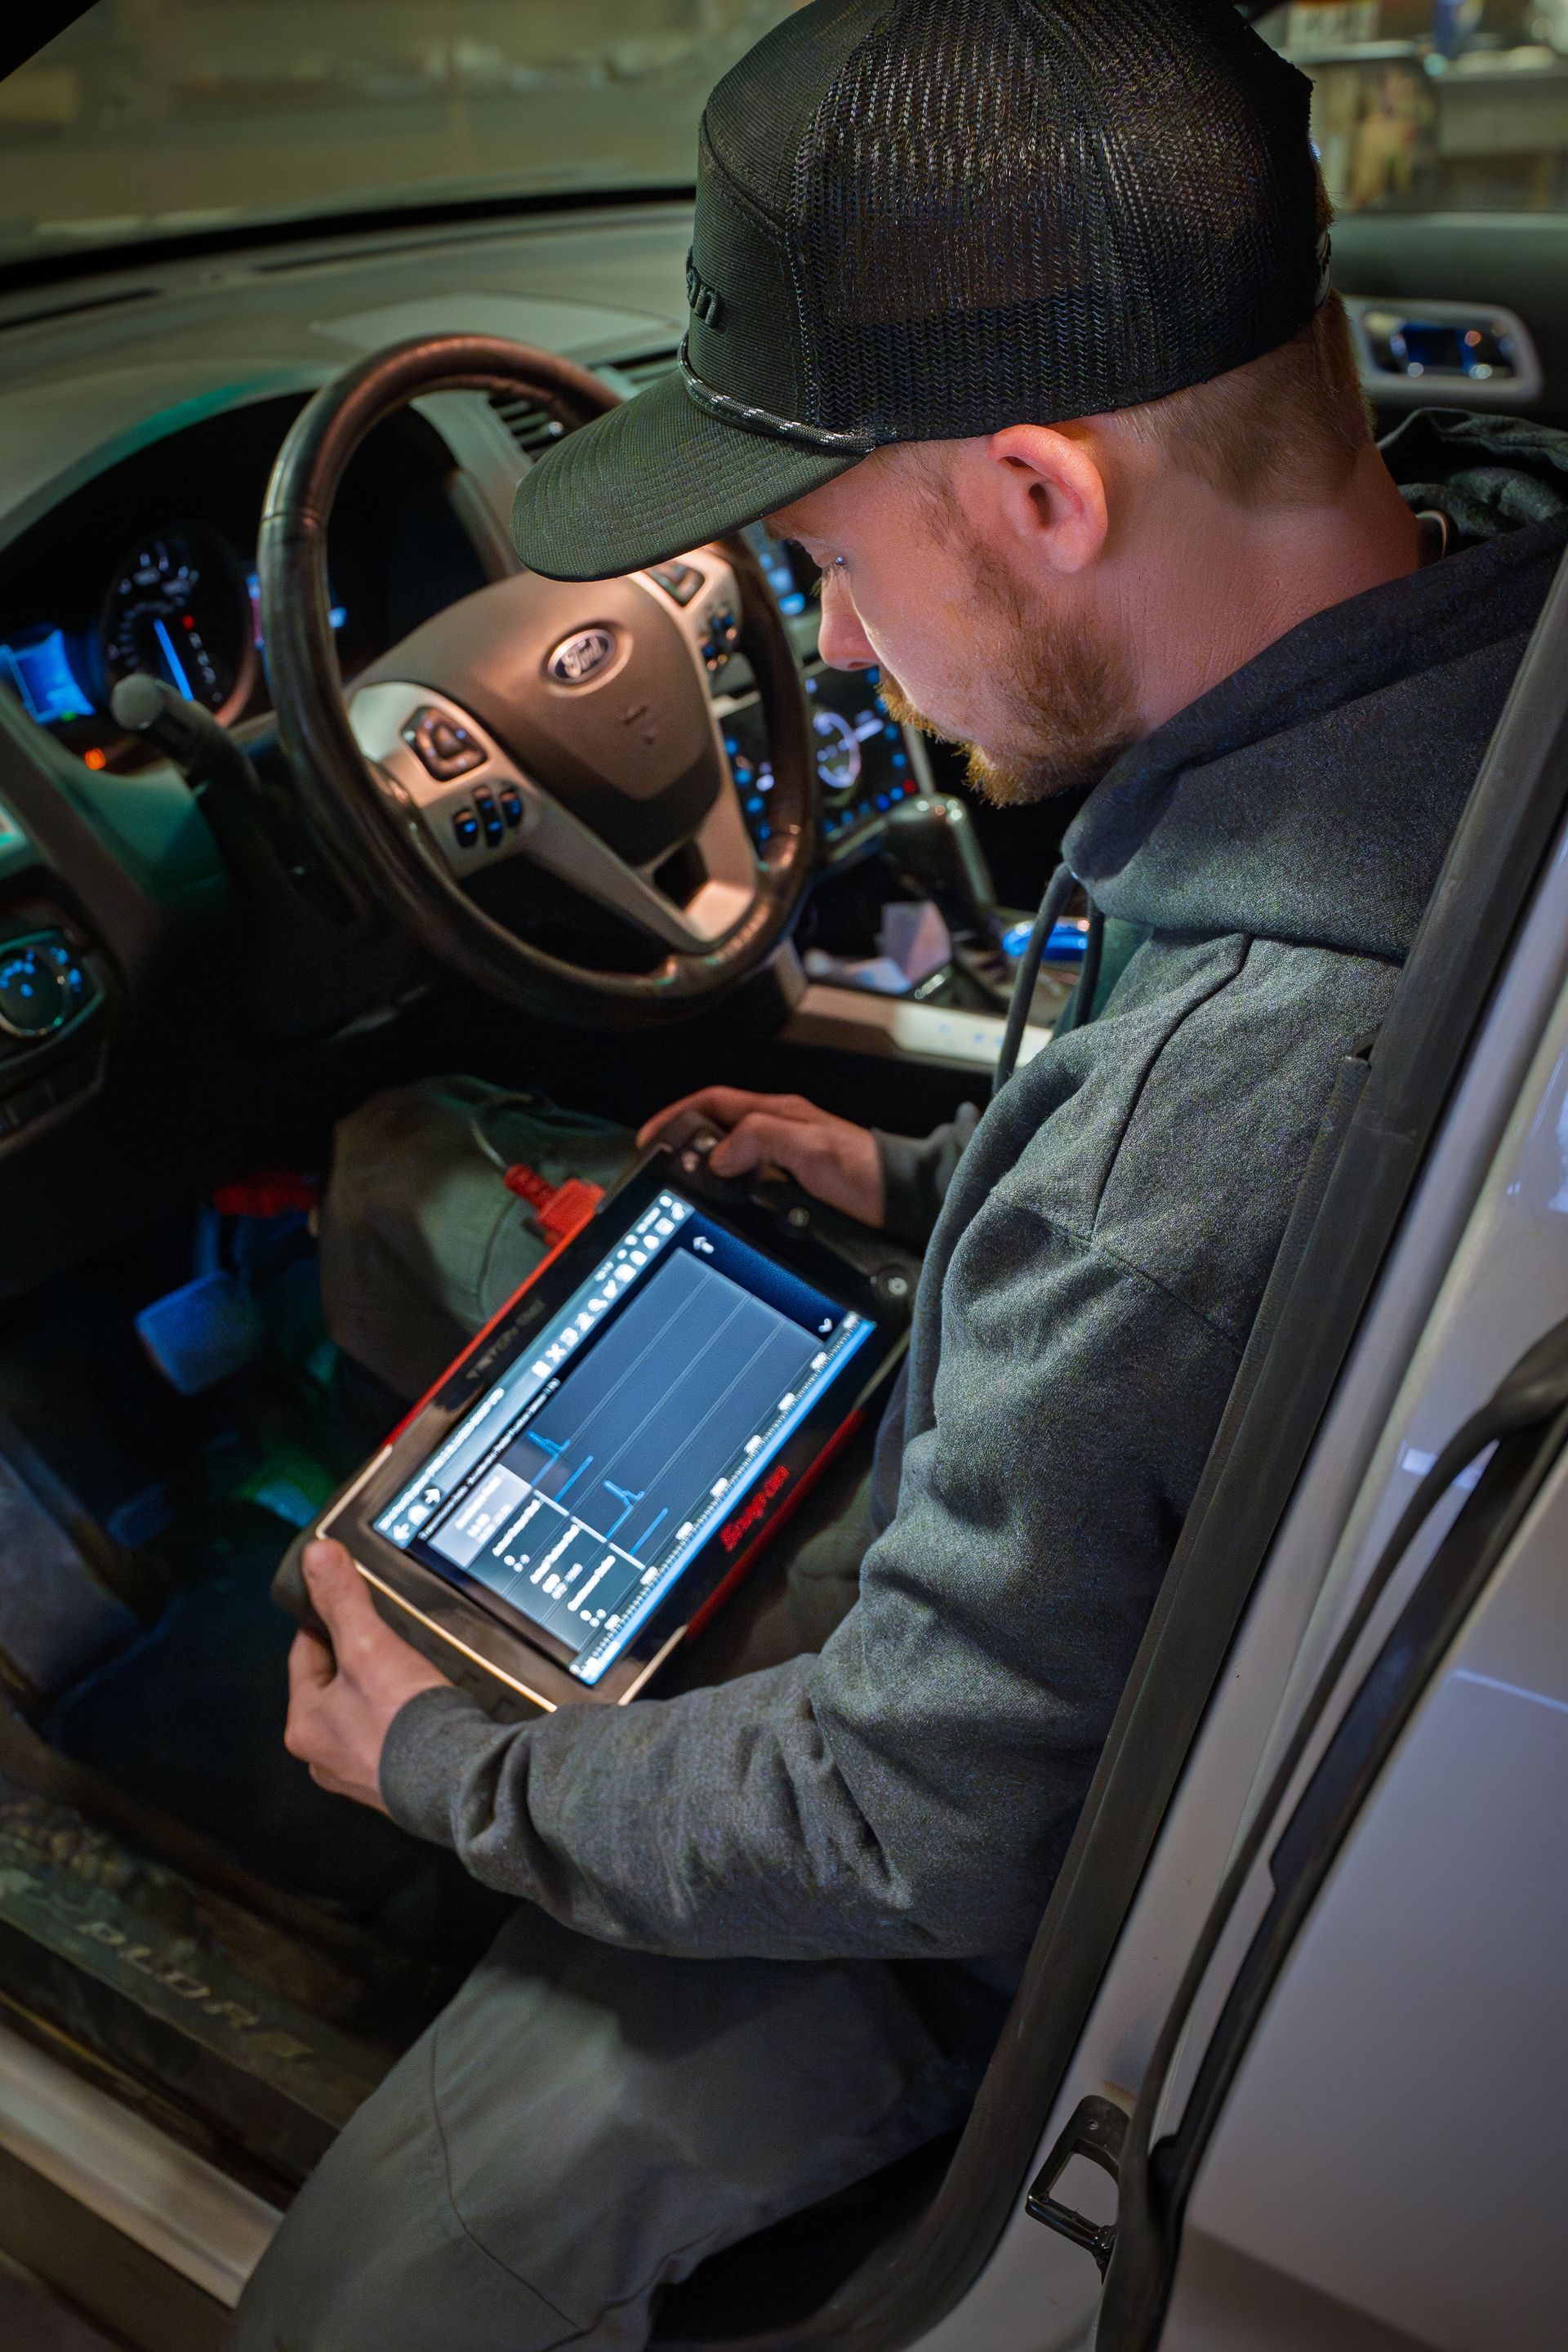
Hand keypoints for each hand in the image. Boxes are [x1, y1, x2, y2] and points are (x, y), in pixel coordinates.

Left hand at [283, 1540, 449, 1811]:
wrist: (458, 1781)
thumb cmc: (406, 1722)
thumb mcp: (370, 1646)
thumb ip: (343, 1599)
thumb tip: (316, 1556)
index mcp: (304, 1724)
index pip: (305, 1653)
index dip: (325, 1621)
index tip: (345, 1601)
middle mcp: (324, 1755)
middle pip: (335, 1685)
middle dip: (358, 1659)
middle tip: (386, 1637)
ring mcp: (360, 1773)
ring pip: (363, 1713)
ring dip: (382, 1691)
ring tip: (412, 1671)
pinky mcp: (395, 1783)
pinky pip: (392, 1738)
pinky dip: (405, 1721)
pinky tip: (427, 1709)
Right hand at [638, 1088, 884, 1226]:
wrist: (904, 1202)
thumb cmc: (866, 1172)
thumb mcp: (809, 1149)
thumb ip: (762, 1139)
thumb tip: (717, 1154)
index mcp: (779, 1113)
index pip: (714, 1103)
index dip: (678, 1115)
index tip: (652, 1136)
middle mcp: (779, 1131)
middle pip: (717, 1129)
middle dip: (686, 1143)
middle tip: (662, 1166)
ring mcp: (786, 1159)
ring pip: (732, 1157)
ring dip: (707, 1170)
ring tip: (685, 1188)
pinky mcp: (793, 1186)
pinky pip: (748, 1182)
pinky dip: (729, 1192)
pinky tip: (723, 1207)